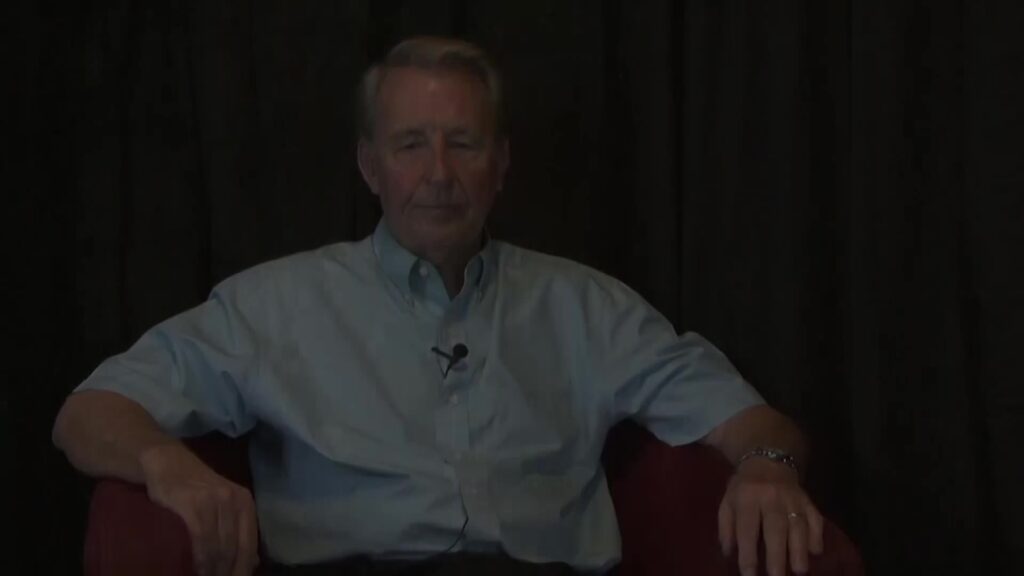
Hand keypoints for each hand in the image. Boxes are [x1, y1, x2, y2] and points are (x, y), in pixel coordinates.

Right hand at [140, 443, 258, 575]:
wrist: (167, 462)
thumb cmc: (194, 488)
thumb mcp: (222, 504)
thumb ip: (236, 529)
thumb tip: (252, 562)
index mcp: (245, 503)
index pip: (249, 544)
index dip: (243, 568)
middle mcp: (234, 500)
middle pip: (235, 548)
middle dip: (227, 572)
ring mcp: (214, 500)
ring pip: (219, 545)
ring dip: (214, 569)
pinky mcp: (193, 503)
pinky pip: (201, 537)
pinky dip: (200, 558)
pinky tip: (197, 568)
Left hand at [718, 458, 823, 575]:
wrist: (768, 461)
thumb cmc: (744, 487)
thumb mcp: (727, 501)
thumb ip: (726, 527)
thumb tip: (728, 553)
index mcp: (747, 497)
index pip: (747, 528)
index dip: (748, 553)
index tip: (749, 574)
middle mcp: (771, 497)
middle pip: (776, 528)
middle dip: (777, 555)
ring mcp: (793, 498)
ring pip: (798, 525)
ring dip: (799, 549)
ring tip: (799, 571)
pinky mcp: (808, 500)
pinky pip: (815, 518)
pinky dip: (817, 535)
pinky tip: (815, 551)